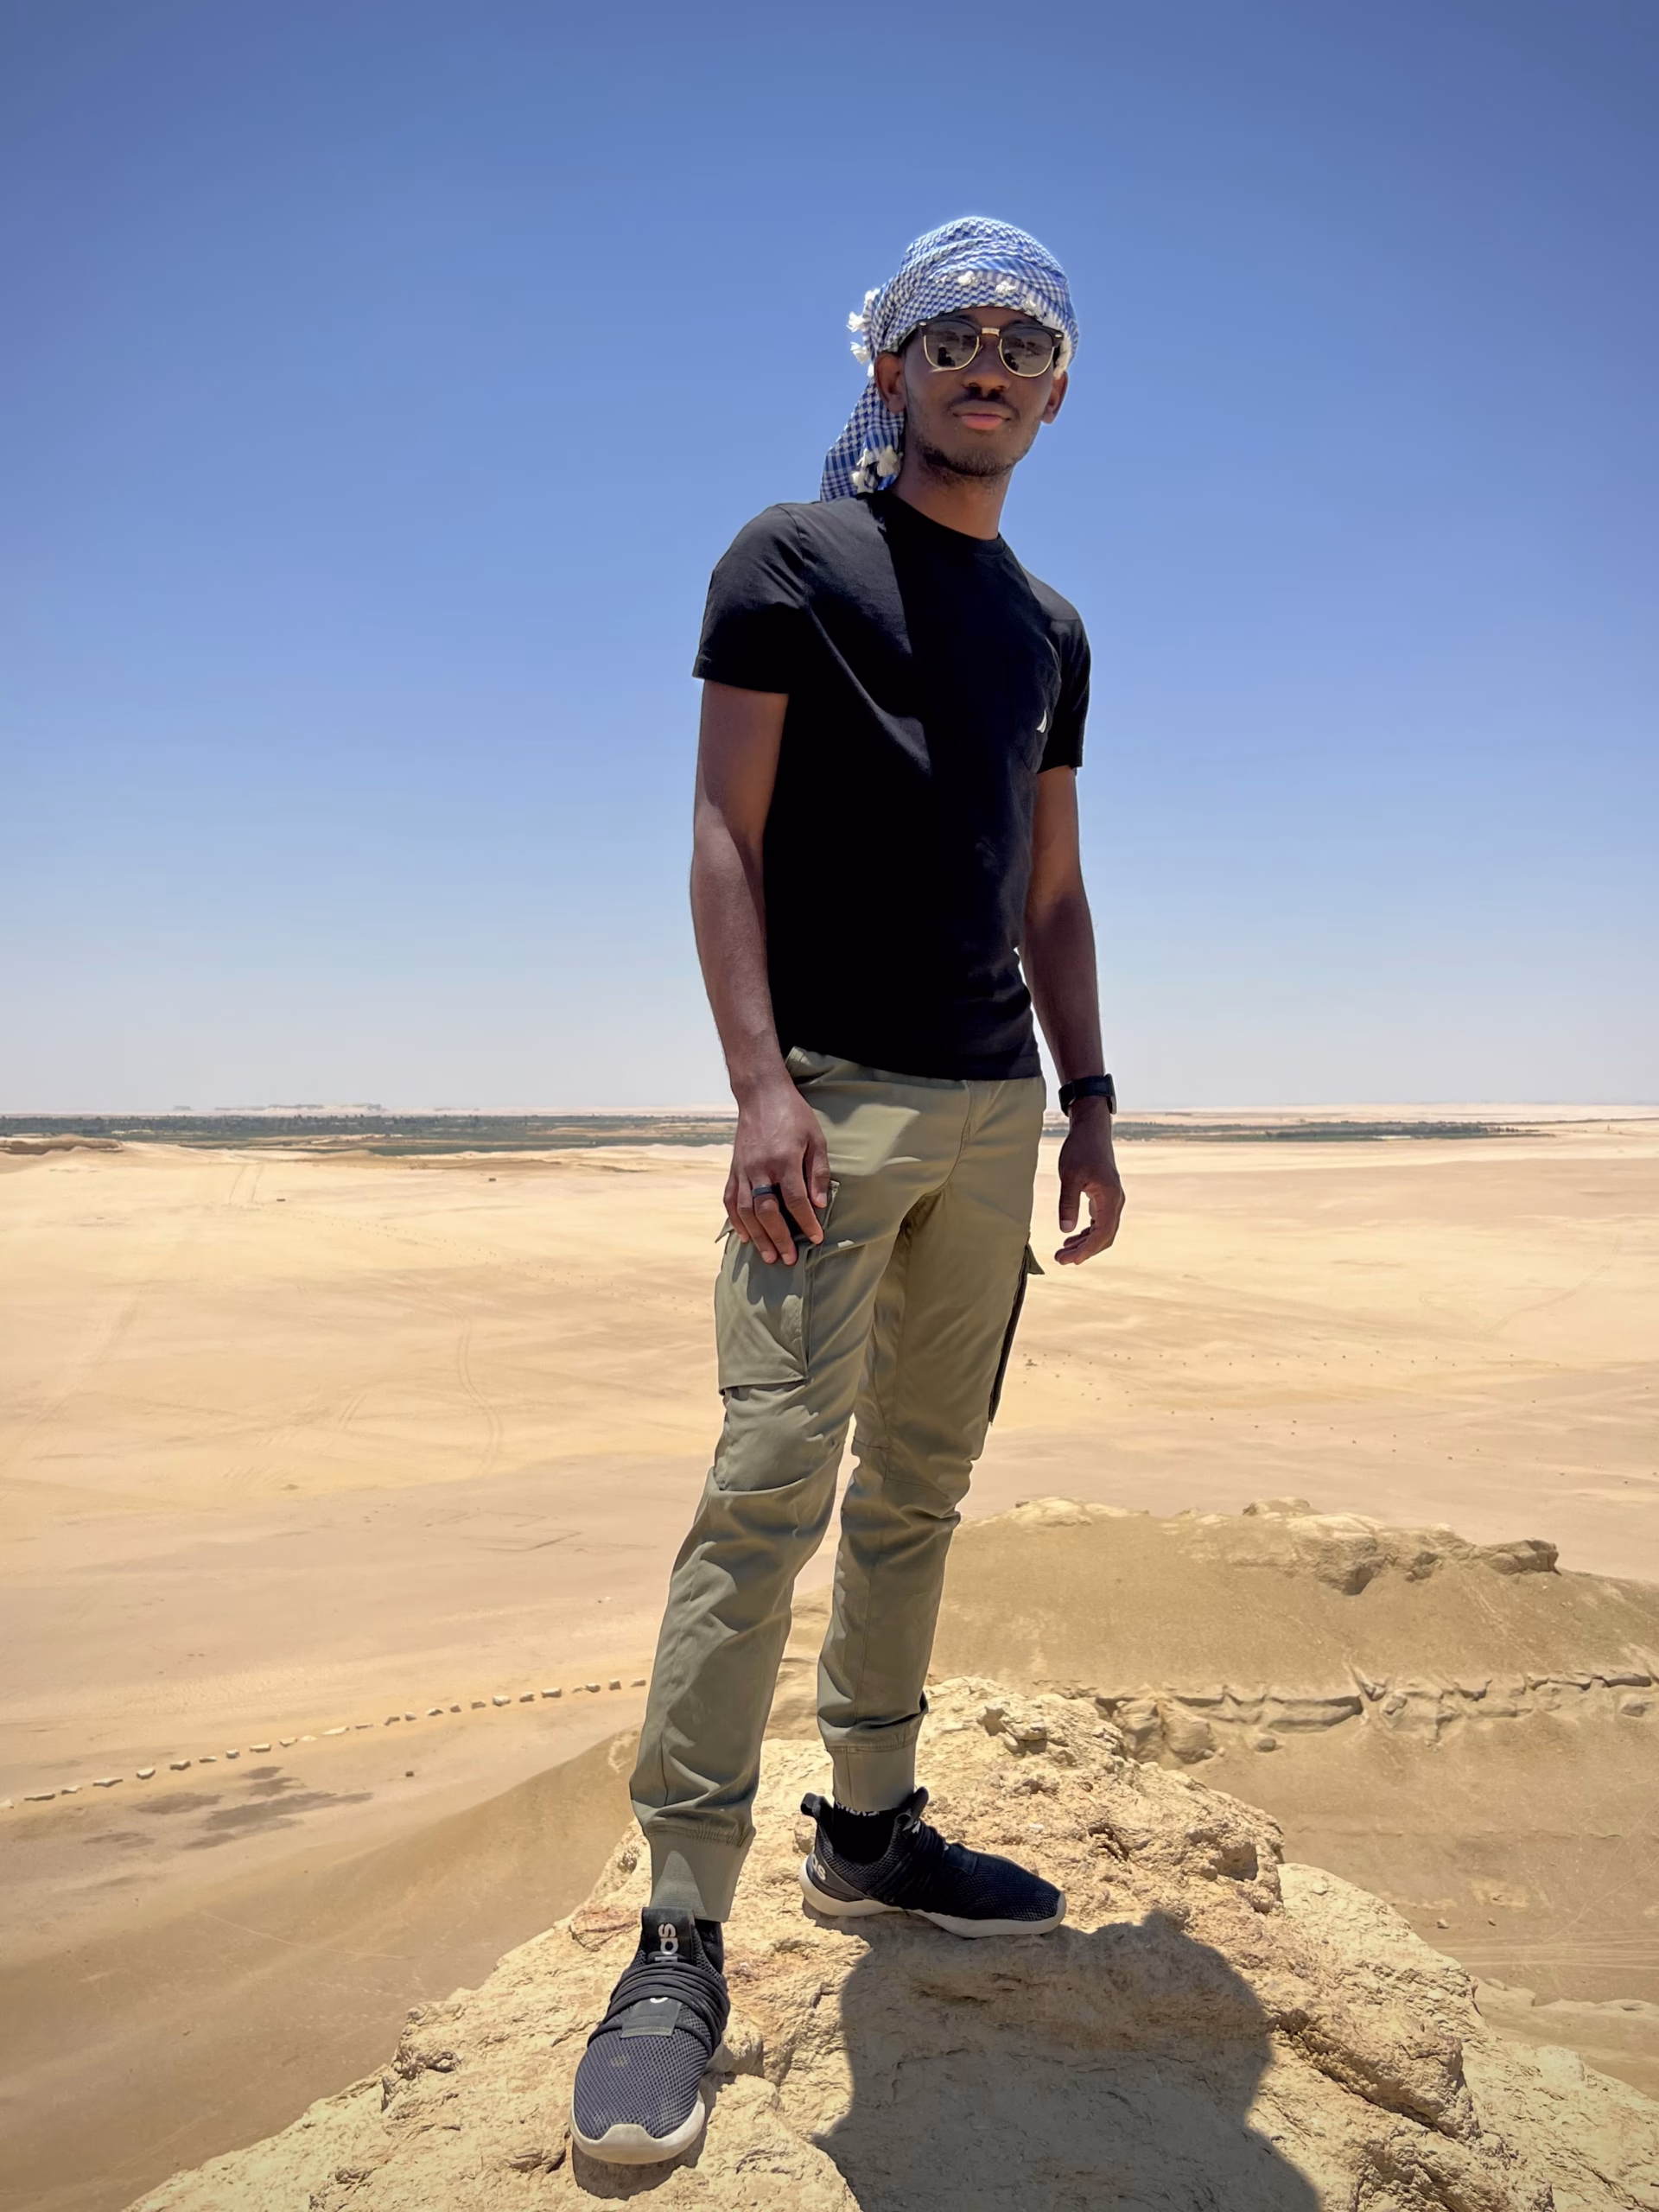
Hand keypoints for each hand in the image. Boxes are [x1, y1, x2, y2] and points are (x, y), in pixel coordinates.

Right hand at [725, 1076, 829, 1264]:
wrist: (761, 1094)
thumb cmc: (794, 1116)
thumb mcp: (816, 1138)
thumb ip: (817, 1172)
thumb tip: (819, 1205)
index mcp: (784, 1160)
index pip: (795, 1200)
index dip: (806, 1222)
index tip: (816, 1239)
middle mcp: (760, 1168)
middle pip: (767, 1211)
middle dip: (779, 1238)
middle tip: (788, 1259)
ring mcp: (743, 1170)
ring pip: (746, 1211)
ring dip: (758, 1236)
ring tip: (768, 1255)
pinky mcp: (733, 1169)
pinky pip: (730, 1200)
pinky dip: (736, 1221)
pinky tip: (745, 1237)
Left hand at [1054, 1099, 1123, 1264]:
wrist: (1091, 1130)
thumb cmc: (1080, 1149)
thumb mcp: (1069, 1176)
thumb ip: (1068, 1203)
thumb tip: (1065, 1230)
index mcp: (1110, 1197)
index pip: (1102, 1233)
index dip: (1086, 1250)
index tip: (1069, 1259)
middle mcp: (1115, 1201)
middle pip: (1104, 1236)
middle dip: (1084, 1251)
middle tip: (1061, 1259)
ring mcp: (1111, 1199)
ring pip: (1102, 1231)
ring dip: (1084, 1243)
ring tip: (1063, 1252)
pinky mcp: (1104, 1197)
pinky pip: (1099, 1222)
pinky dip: (1087, 1232)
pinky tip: (1071, 1237)